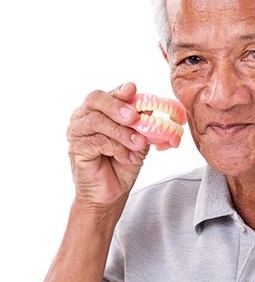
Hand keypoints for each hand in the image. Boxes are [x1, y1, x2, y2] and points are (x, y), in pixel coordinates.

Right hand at [67, 83, 148, 206]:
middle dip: (117, 106)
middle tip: (134, 116)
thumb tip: (150, 105)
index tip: (132, 90)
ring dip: (122, 132)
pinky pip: (98, 142)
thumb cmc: (124, 160)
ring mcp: (77, 132)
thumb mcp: (138, 137)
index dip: (119, 91)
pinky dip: (117, 148)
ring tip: (138, 143)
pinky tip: (128, 157)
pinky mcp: (76, 149)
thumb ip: (141, 121)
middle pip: (95, 100)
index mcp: (99, 109)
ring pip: (97, 121)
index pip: (107, 94)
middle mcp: (84, 116)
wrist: (113, 191)